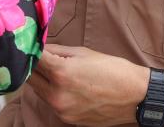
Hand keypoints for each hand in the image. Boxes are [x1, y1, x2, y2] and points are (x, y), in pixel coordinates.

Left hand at [28, 45, 148, 125]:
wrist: (136, 96)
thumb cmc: (113, 69)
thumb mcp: (84, 52)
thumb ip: (57, 50)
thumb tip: (40, 47)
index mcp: (61, 72)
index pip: (32, 59)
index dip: (28, 50)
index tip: (28, 45)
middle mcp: (57, 94)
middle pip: (29, 78)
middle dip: (32, 66)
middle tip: (40, 57)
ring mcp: (61, 110)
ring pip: (38, 92)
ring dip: (42, 81)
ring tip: (58, 72)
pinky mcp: (67, 120)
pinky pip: (51, 104)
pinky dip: (53, 94)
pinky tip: (68, 87)